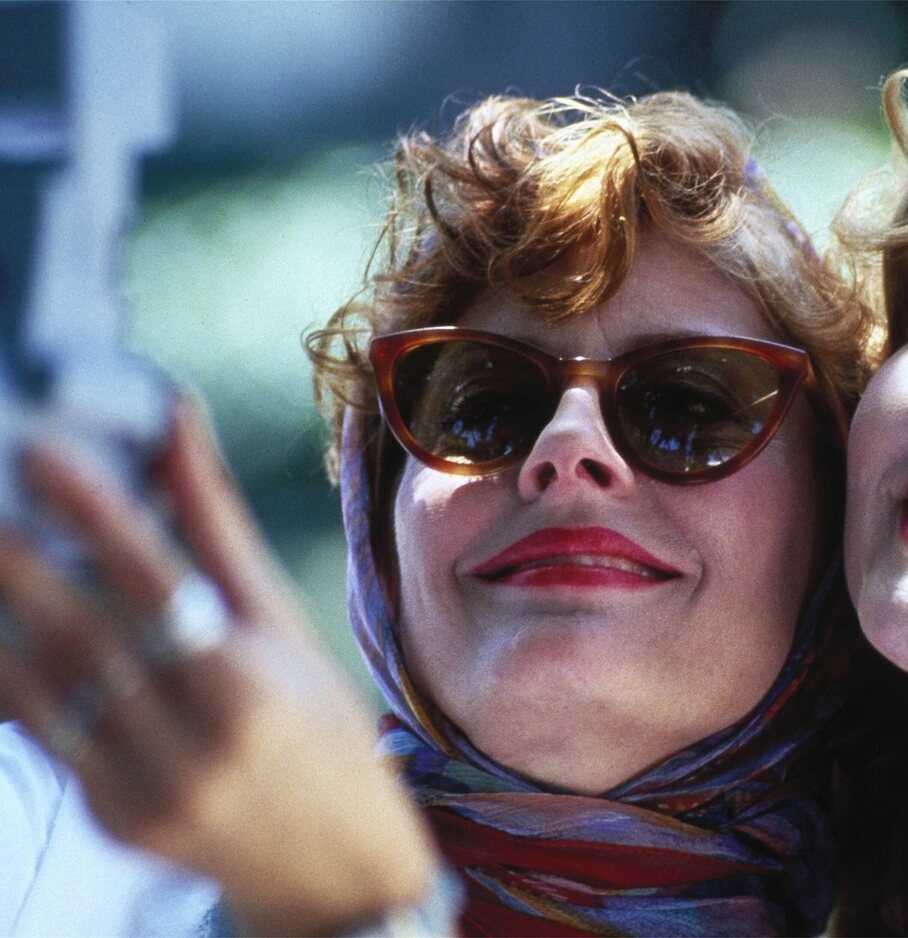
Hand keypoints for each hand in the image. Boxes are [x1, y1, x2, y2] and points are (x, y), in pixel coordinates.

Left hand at [0, 402, 439, 934]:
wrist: (338, 865)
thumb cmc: (324, 727)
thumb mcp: (286, 627)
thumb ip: (218, 529)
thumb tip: (178, 419)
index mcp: (251, 686)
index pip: (157, 584)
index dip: (95, 516)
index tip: (42, 454)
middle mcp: (194, 744)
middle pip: (81, 637)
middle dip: (15, 565)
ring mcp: (145, 792)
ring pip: (45, 692)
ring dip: (1, 622)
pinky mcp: (112, 821)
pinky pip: (49, 739)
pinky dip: (17, 684)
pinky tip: (4, 634)